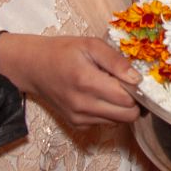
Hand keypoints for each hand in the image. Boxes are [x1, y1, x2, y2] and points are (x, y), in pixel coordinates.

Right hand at [3, 34, 141, 126]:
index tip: (135, 79)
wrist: (33, 67)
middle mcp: (83, 105)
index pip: (127, 99)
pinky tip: (99, 96)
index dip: (137, 90)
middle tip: (126, 84)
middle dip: (133, 102)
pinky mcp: (77, 125)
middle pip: (127, 116)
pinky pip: (105, 123)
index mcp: (87, 82)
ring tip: (110, 88)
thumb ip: (115, 61)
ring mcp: (79, 118)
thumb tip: (137, 79)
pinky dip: (109, 112)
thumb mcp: (90, 45)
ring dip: (121, 108)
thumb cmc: (63, 52)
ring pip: (118, 122)